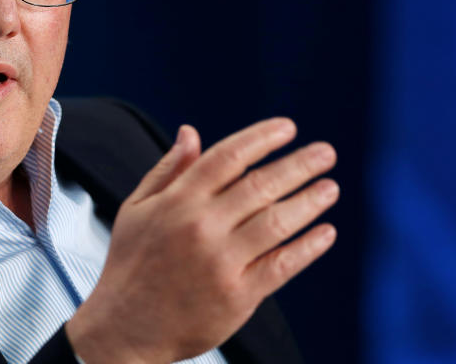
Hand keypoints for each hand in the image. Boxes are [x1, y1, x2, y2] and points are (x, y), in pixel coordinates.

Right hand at [66, 118, 337, 363]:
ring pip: (277, 222)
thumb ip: (167, 170)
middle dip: (299, 165)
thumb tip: (190, 132)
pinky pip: (282, 265)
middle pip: (260, 185)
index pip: (228, 157)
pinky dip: (308, 247)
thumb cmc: (130, 263)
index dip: (261, 138)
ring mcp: (222, 262)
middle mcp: (201, 227)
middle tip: (325, 153)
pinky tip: (325, 233)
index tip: (287, 128)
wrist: (125, 328)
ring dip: (310, 201)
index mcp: (177, 201)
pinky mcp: (238, 296)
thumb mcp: (136, 208)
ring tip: (330, 187)